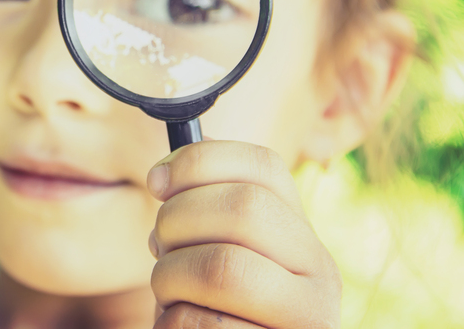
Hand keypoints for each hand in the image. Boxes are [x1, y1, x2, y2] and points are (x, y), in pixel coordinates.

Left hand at [147, 141, 341, 328]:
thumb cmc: (213, 313)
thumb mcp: (212, 256)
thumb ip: (203, 217)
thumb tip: (165, 177)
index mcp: (299, 232)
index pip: (263, 165)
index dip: (198, 162)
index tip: (155, 181)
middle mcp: (320, 270)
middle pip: (244, 208)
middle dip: (177, 221)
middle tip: (160, 248)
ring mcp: (311, 318)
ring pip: (224, 266)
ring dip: (171, 277)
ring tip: (170, 294)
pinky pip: (207, 325)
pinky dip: (174, 324)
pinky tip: (182, 328)